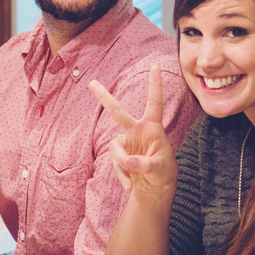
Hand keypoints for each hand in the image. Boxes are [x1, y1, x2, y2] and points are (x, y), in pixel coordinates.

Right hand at [89, 63, 177, 204]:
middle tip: (92, 83)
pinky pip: (115, 163)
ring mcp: (126, 142)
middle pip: (118, 112)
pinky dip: (122, 176)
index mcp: (153, 127)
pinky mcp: (119, 155)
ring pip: (115, 149)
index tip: (155, 66)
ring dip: (122, 165)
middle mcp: (137, 131)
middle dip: (104, 98)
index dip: (155, 85)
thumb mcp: (159, 169)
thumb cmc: (163, 173)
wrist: (155, 188)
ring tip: (133, 181)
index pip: (154, 103)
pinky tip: (129, 187)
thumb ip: (144, 165)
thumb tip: (128, 162)